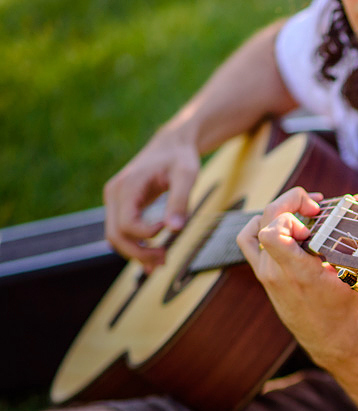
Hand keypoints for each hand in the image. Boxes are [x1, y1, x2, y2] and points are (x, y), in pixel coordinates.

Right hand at [103, 130, 200, 268]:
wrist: (172, 145)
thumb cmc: (180, 157)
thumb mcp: (186, 176)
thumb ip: (180, 201)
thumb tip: (174, 230)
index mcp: (127, 186)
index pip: (126, 224)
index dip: (147, 234)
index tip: (169, 227)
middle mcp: (114, 193)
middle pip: (115, 235)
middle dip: (139, 253)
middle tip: (165, 261)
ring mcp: (115, 200)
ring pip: (116, 237)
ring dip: (137, 253)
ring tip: (162, 261)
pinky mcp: (121, 205)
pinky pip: (122, 231)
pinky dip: (136, 246)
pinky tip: (154, 256)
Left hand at [236, 187, 357, 365]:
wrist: (331, 339)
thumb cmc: (346, 309)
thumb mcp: (357, 278)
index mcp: (297, 272)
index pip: (272, 233)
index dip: (290, 213)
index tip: (315, 215)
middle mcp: (275, 271)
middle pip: (266, 220)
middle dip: (290, 203)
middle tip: (315, 207)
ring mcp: (266, 273)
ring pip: (255, 228)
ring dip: (277, 213)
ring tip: (300, 213)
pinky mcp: (263, 274)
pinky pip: (250, 242)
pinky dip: (262, 226)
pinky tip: (283, 225)